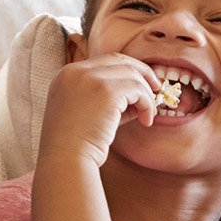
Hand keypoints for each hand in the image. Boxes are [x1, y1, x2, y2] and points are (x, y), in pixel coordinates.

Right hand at [40, 53, 158, 167]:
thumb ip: (108, 100)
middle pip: (119, 60)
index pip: (103, 61)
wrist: (65, 160)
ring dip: (146, 94)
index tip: (140, 85)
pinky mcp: (106, 91)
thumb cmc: (75, 144)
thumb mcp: (87, 113)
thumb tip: (140, 96)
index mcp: (66, 75)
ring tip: (148, 114)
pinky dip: (147, 104)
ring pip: (132, 74)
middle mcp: (76, 71)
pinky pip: (138, 89)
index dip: (126, 70)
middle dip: (141, 73)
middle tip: (156, 90)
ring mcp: (90, 78)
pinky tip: (146, 121)